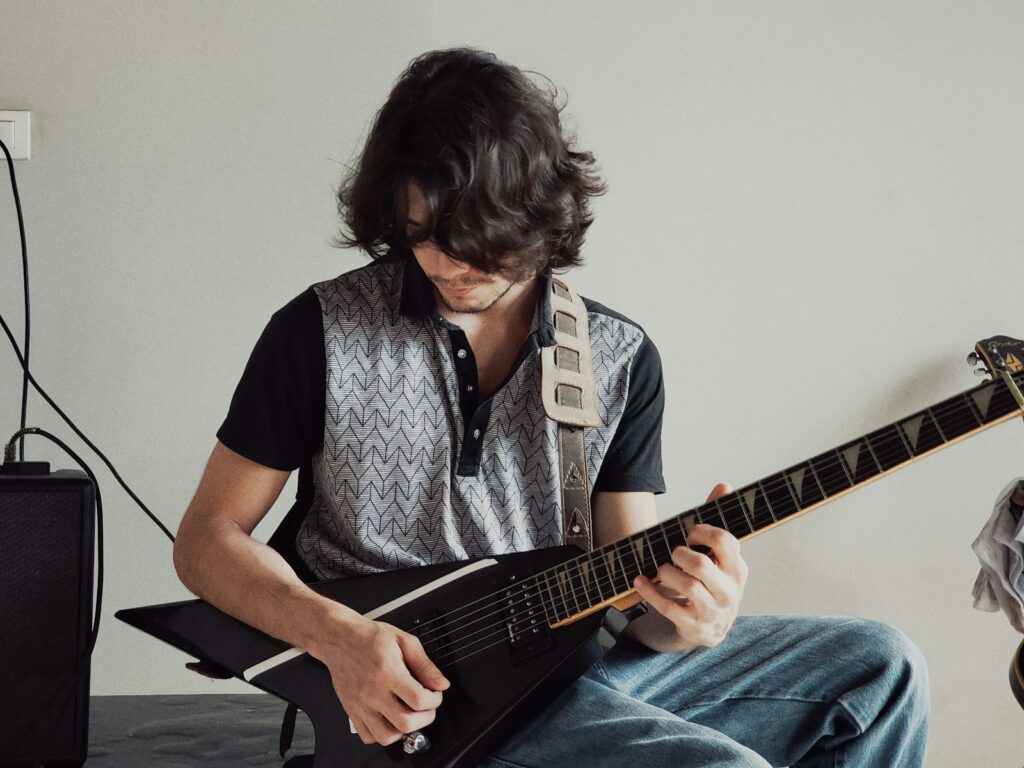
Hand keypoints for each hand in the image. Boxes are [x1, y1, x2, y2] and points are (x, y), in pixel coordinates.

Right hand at [315, 613, 449, 745]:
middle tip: (426, 707)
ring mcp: (360, 705)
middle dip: (425, 718)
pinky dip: (383, 734)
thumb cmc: (369, 638)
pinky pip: (368, 737)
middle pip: (405, 723)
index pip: (418, 700)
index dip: (434, 700)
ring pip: (386, 736)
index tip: (435, 694)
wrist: (339, 639)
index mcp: (388, 672)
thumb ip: (425, 664)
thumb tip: (441, 684)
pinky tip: (390, 719)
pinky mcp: (351, 711)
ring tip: (409, 714)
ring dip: (404, 730)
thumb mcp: (404, 641)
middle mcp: (373, 692)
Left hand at [633, 482, 747, 647]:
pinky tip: (639, 581)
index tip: (689, 533)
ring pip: (688, 587)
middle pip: (702, 564)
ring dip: (666, 572)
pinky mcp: (693, 626)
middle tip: (673, 552)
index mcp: (738, 569)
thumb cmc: (713, 583)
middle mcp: (729, 592)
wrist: (711, 629)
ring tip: (661, 568)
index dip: (702, 531)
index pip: (725, 542)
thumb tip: (723, 485)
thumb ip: (717, 522)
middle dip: (680, 553)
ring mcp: (712, 612)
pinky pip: (669, 608)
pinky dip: (650, 592)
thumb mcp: (719, 558)